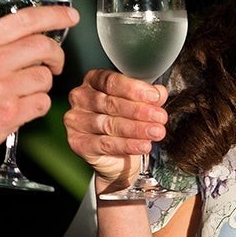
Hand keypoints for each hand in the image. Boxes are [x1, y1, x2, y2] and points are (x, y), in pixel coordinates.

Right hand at [0, 4, 76, 181]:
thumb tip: (21, 34)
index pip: (27, 19)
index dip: (55, 15)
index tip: (71, 16)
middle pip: (44, 46)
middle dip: (56, 56)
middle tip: (54, 64)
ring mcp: (2, 89)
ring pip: (45, 78)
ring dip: (41, 86)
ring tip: (23, 92)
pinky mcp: (10, 114)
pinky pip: (42, 103)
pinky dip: (37, 106)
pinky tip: (21, 108)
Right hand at [63, 68, 168, 191]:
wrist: (116, 155)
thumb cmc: (123, 121)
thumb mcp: (138, 104)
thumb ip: (149, 96)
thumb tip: (160, 93)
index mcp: (93, 80)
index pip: (111, 81)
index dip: (134, 89)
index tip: (154, 96)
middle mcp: (80, 97)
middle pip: (111, 103)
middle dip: (139, 111)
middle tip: (160, 117)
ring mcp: (76, 120)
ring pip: (109, 124)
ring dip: (136, 129)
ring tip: (156, 132)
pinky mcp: (77, 142)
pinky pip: (105, 144)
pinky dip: (127, 145)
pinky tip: (143, 145)